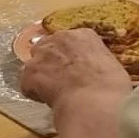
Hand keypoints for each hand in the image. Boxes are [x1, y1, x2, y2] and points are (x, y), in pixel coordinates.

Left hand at [11, 25, 137, 105]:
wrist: (95, 103)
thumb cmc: (111, 88)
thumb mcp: (111, 66)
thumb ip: (96, 62)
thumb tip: (93, 73)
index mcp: (84, 35)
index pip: (69, 41)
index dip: (69, 57)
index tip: (74, 69)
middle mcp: (60, 38)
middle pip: (47, 47)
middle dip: (51, 62)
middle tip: (61, 81)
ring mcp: (42, 55)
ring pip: (34, 64)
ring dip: (41, 77)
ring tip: (53, 94)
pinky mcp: (30, 73)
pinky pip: (27, 84)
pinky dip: (34, 93)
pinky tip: (47, 102)